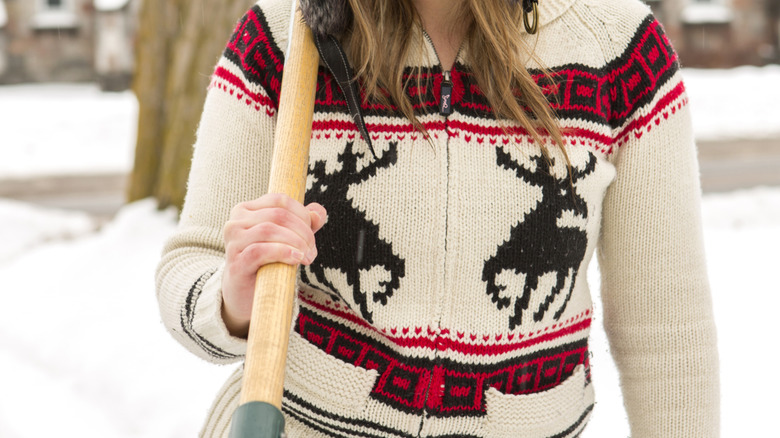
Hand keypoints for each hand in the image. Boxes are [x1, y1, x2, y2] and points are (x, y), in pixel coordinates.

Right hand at [220, 194, 326, 337]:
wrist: (246, 295)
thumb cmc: (268, 263)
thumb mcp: (290, 239)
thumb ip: (306, 223)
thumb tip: (319, 212)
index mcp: (246, 210)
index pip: (279, 200)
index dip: (302, 214)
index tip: (313, 232)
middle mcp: (235, 222)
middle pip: (278, 215)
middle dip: (302, 231)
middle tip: (312, 250)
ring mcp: (233, 243)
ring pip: (269, 229)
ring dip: (296, 242)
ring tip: (307, 257)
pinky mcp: (235, 264)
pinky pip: (260, 251)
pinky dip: (283, 252)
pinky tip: (296, 259)